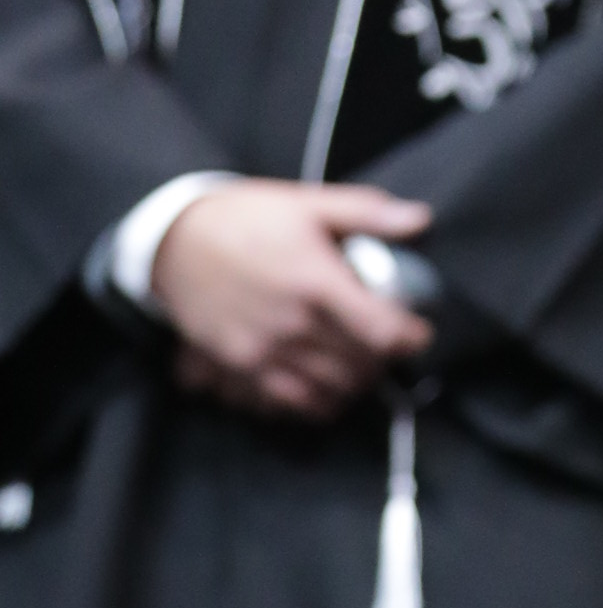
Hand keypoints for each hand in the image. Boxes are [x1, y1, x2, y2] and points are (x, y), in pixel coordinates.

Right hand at [150, 180, 433, 421]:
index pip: (381, 331)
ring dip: (354, 385)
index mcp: (317, 283)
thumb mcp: (311, 204)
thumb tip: (422, 220)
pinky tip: (326, 386)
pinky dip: (316, 402)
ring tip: (362, 366)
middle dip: (384, 361)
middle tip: (390, 347)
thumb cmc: (247, 218)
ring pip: (329, 391)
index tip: (419, 332)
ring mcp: (264, 352)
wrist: (176, 242)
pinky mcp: (240, 367)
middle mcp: (293, 325)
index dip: (411, 338)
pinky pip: (289, 403)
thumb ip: (370, 214)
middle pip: (360, 366)